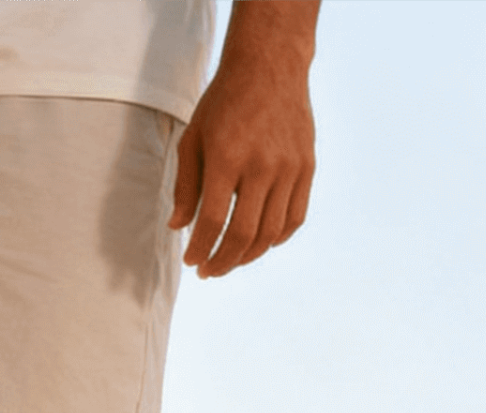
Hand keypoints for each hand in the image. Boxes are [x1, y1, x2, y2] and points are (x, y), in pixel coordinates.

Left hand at [169, 24, 316, 278]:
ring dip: (248, 256)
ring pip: (271, 232)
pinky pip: (295, 217)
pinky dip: (278, 239)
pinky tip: (261, 244)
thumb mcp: (193, 138)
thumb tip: (178, 227)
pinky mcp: (307, 167)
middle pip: (244, 234)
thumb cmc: (223, 103)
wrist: (269, 67)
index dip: (200, 248)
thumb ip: (185, 185)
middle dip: (222, 261)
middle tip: (208, 271)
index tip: (190, 261)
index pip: (213, 220)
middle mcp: (262, 166)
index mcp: (227, 158)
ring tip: (230, 260)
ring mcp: (289, 168)